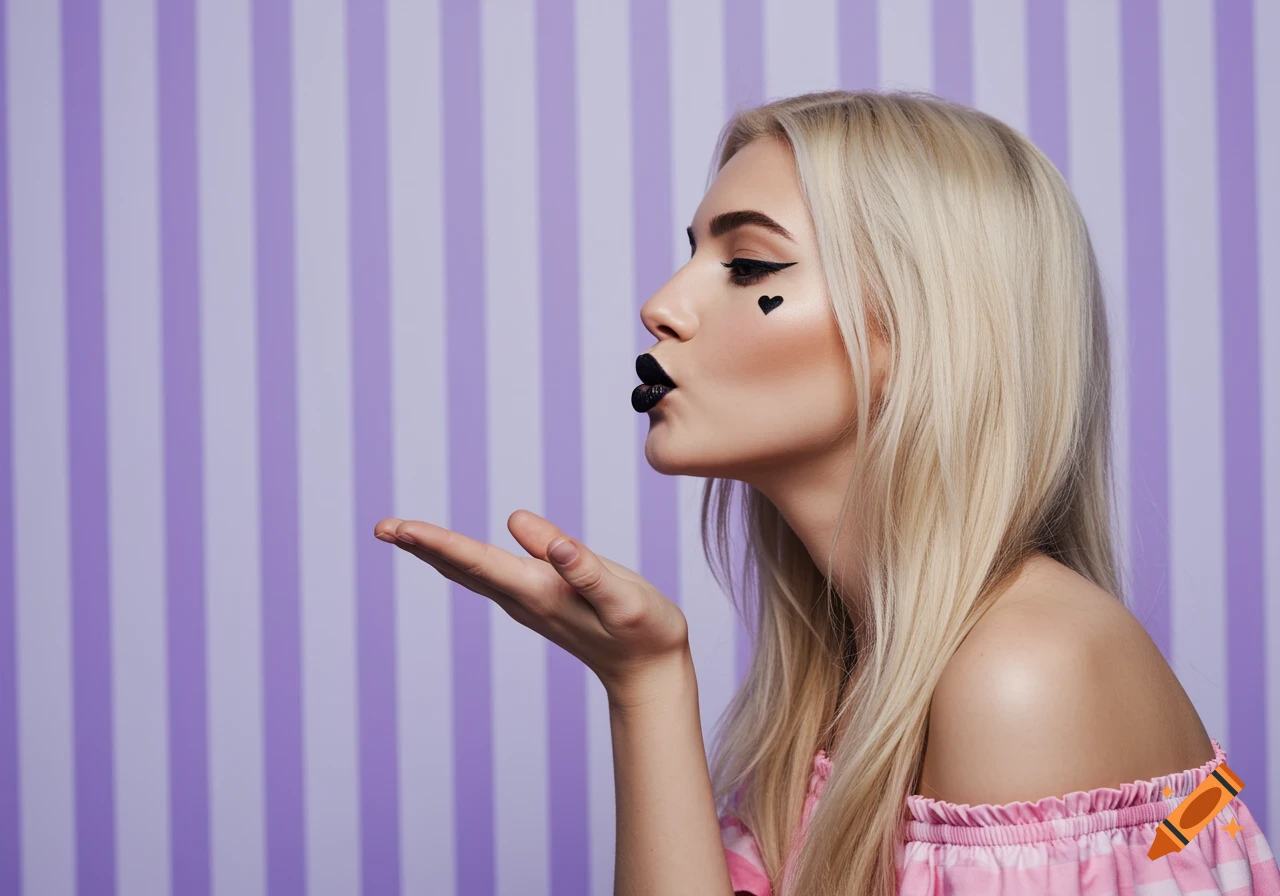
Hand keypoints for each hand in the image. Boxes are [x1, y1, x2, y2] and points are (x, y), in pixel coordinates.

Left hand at [373, 510, 690, 699]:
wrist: (649, 672)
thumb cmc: (644, 632)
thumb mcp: (621, 596)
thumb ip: (582, 566)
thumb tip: (535, 534)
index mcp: (538, 591)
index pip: (476, 561)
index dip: (436, 542)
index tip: (398, 528)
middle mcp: (523, 599)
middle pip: (462, 567)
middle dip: (422, 545)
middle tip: (381, 527)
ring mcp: (528, 603)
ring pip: (471, 572)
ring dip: (435, 552)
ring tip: (402, 533)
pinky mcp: (538, 601)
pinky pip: (488, 575)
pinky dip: (461, 559)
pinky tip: (451, 552)